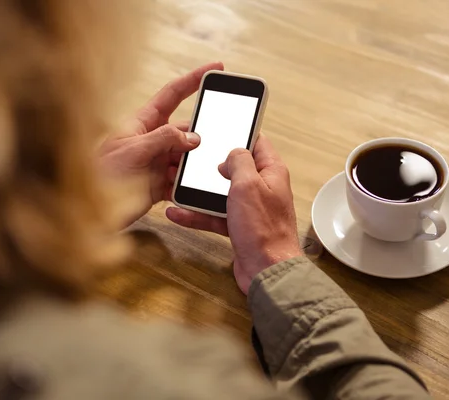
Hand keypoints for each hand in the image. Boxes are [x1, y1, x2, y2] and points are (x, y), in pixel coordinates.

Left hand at [99, 62, 223, 223]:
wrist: (87, 210)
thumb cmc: (99, 174)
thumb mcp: (133, 150)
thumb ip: (164, 139)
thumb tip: (194, 137)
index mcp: (143, 122)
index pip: (173, 94)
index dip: (194, 80)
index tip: (215, 68)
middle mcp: (152, 140)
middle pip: (185, 132)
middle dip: (197, 141)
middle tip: (202, 150)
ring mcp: (157, 162)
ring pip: (186, 158)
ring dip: (189, 167)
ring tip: (181, 175)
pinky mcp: (159, 184)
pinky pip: (180, 181)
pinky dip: (184, 187)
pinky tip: (181, 191)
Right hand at [166, 136, 302, 293]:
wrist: (267, 270)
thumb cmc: (264, 230)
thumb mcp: (248, 185)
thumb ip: (240, 162)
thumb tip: (233, 152)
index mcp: (271, 172)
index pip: (257, 143)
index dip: (239, 133)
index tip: (221, 128)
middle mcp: (262, 188)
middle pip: (235, 168)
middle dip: (212, 164)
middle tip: (192, 158)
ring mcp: (250, 209)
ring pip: (221, 193)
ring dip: (199, 193)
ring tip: (177, 187)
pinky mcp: (240, 227)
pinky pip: (215, 215)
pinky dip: (198, 215)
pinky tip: (179, 213)